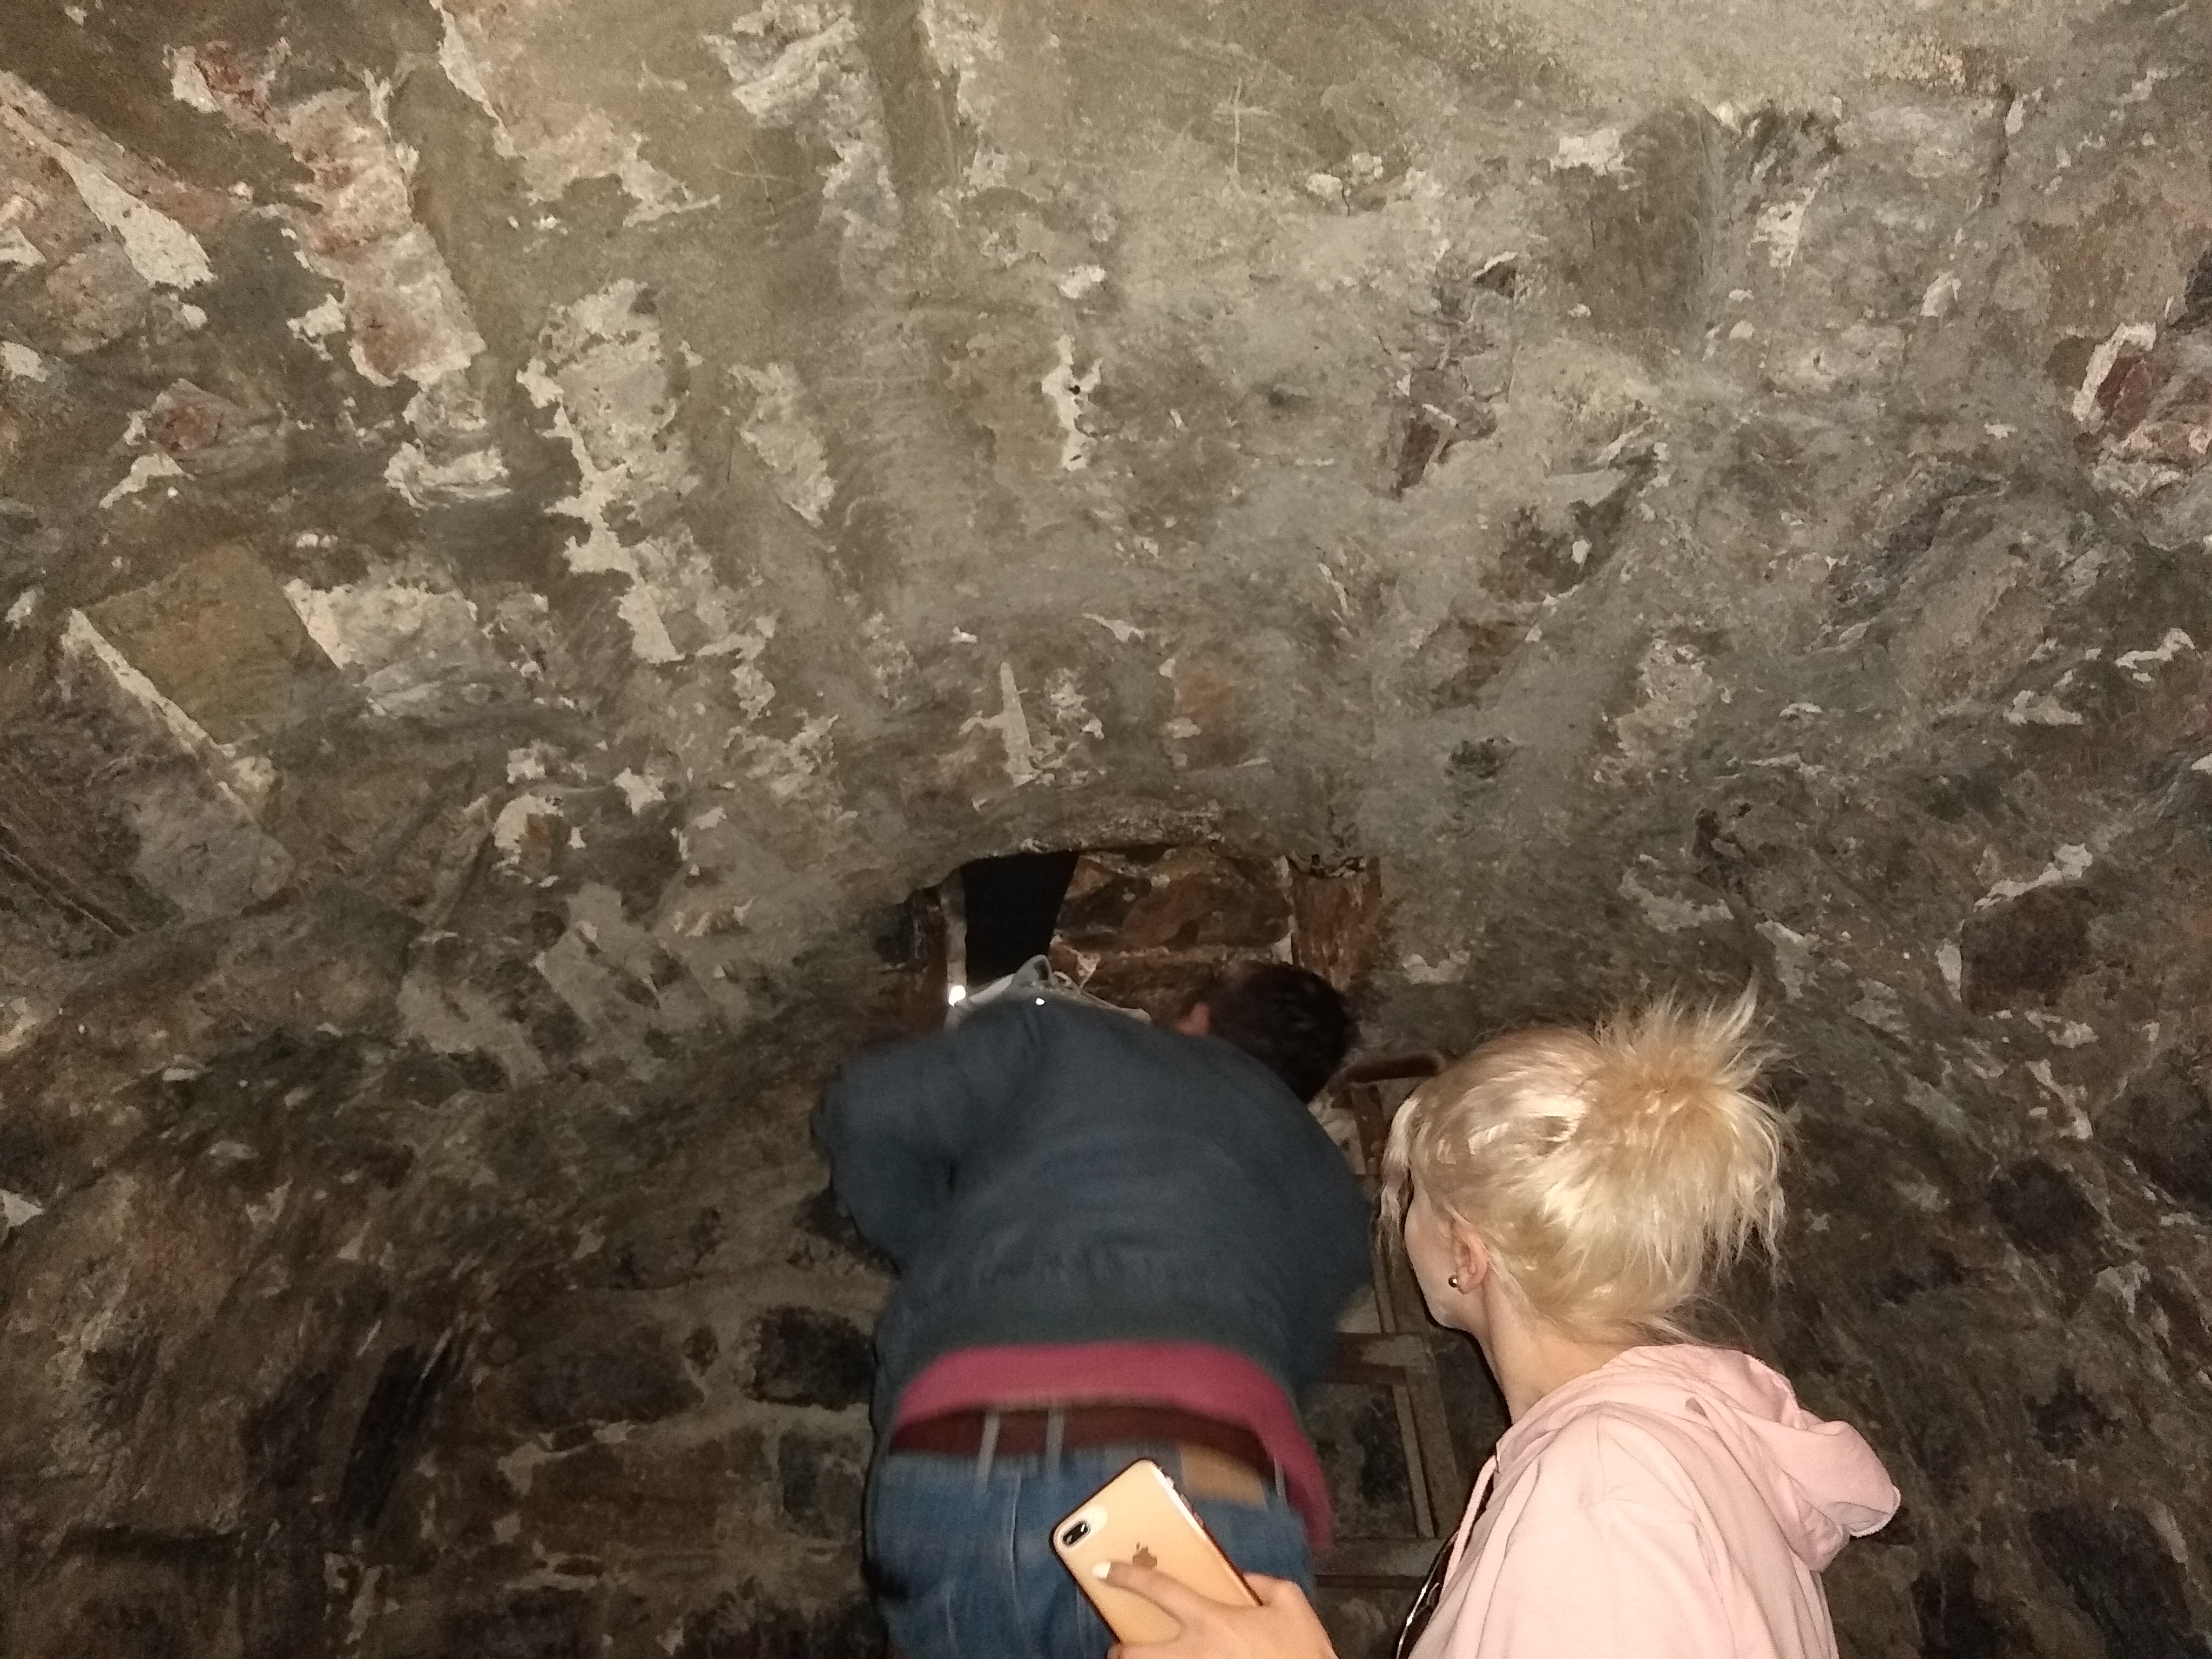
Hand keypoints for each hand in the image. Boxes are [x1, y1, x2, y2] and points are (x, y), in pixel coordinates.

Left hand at [1102, 1562, 1338, 1658]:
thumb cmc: (1302, 1653)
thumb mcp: (1290, 1602)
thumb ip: (1262, 1582)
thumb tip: (1242, 1578)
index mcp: (1212, 1620)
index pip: (1158, 1589)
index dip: (1127, 1575)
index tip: (1104, 1569)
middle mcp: (1196, 1654)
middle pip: (1136, 1655)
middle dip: (1119, 1652)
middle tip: (1119, 1648)